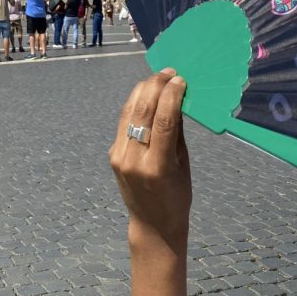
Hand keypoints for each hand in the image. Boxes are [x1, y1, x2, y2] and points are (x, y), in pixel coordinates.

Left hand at [109, 69, 191, 248]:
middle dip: (155, 87)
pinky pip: (123, 122)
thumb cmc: (176, 196)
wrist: (152, 224)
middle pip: (142, 112)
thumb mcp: (184, 165)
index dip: (171, 95)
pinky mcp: (112, 154)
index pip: (164, 121)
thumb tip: (177, 99)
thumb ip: (178, 132)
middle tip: (169, 73)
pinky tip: (146, 95)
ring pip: (128, 113)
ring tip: (157, 78)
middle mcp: (133, 160)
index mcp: (157, 166)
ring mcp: (119, 157)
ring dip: (143, 91)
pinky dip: (135, 105)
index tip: (180, 79)